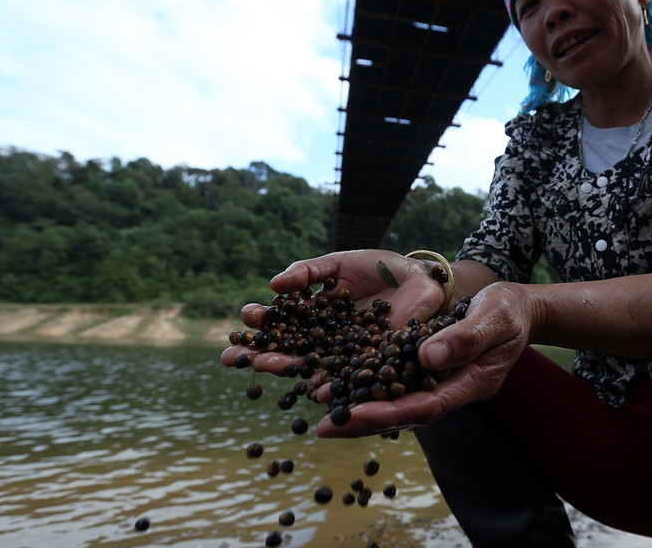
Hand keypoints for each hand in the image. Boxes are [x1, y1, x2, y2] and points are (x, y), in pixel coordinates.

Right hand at [220, 249, 445, 374]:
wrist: (421, 278)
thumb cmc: (379, 269)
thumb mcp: (338, 263)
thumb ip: (308, 272)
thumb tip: (273, 284)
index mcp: (315, 315)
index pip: (281, 323)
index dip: (260, 325)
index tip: (243, 320)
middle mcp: (325, 339)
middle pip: (288, 349)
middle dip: (259, 352)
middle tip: (231, 355)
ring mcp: (345, 353)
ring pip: (310, 365)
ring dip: (286, 367)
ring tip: (263, 366)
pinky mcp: (370, 363)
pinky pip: (347, 376)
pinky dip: (330, 383)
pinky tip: (312, 388)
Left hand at [313, 281, 533, 436]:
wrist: (517, 307)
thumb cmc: (509, 310)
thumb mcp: (493, 317)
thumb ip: (465, 338)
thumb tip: (426, 357)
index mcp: (471, 383)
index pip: (425, 406)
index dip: (388, 414)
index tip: (353, 415)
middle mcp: (451, 388)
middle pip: (404, 413)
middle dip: (364, 421)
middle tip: (324, 427)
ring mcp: (441, 381)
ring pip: (397, 400)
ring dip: (361, 407)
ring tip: (323, 408)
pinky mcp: (429, 367)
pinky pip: (397, 381)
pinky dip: (370, 384)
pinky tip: (342, 382)